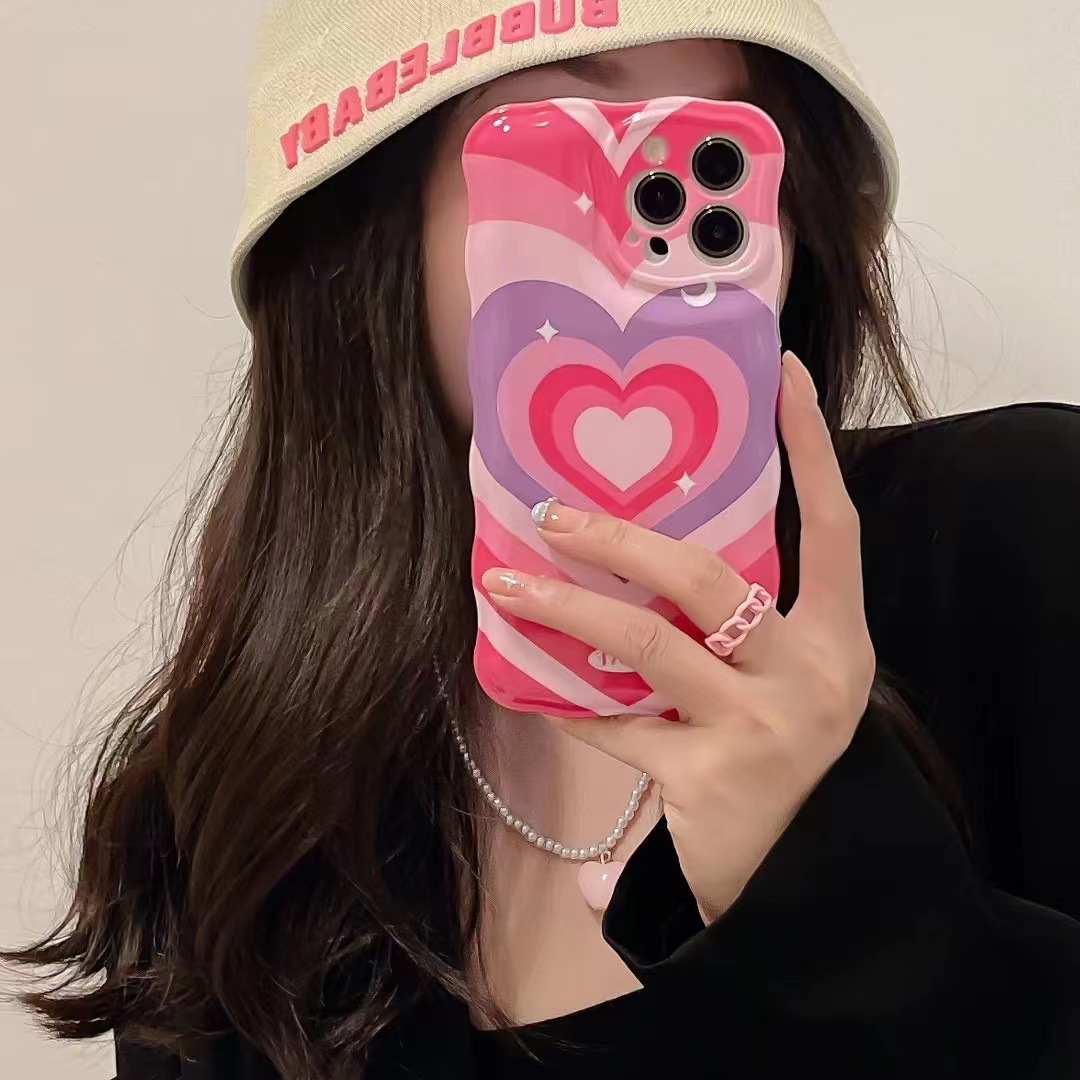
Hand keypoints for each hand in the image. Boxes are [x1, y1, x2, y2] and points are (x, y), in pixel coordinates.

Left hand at [480, 352, 875, 923]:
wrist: (807, 876)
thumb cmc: (788, 756)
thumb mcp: (789, 679)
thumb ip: (740, 622)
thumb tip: (646, 546)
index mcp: (837, 638)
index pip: (832, 526)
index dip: (811, 448)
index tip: (781, 372)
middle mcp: (810, 674)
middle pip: (706, 577)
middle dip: (620, 537)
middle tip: (550, 511)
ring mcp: (761, 727)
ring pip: (646, 643)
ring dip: (566, 608)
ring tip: (502, 582)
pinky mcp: (709, 780)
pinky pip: (617, 728)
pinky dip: (569, 706)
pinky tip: (530, 687)